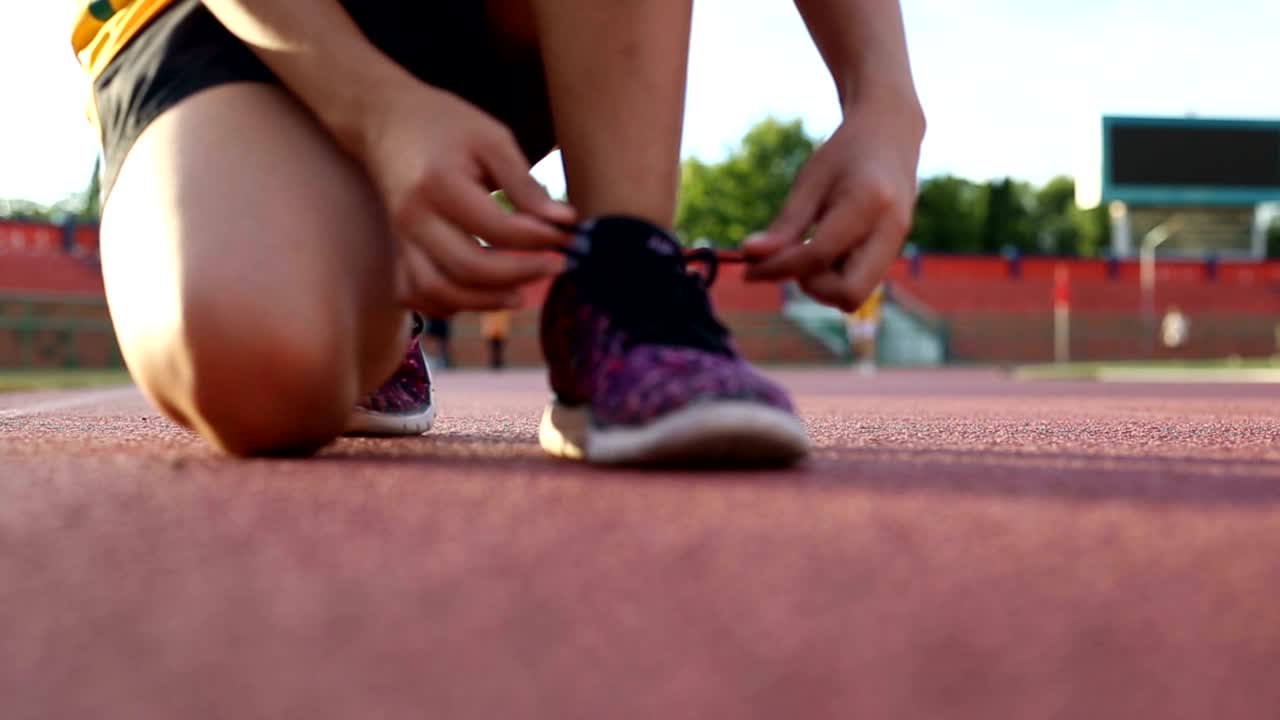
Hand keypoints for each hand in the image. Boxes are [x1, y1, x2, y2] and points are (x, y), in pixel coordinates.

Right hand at [358, 79, 575, 315]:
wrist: (387, 120)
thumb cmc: (447, 125)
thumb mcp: (492, 139)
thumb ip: (525, 184)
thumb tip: (564, 222)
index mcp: (439, 184)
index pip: (496, 228)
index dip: (538, 239)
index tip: (567, 236)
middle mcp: (414, 218)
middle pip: (467, 268)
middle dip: (520, 274)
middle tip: (556, 266)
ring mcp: (401, 239)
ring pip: (438, 291)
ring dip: (485, 301)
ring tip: (522, 294)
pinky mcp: (397, 251)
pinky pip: (416, 295)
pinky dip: (448, 305)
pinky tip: (479, 295)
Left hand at [742, 98, 923, 310]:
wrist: (891, 135)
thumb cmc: (845, 154)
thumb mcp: (809, 181)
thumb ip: (784, 225)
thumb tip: (749, 256)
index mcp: (868, 202)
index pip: (817, 255)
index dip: (777, 268)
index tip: (748, 270)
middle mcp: (890, 230)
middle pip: (849, 294)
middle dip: (811, 286)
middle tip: (792, 259)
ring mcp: (896, 245)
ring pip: (854, 296)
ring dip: (821, 284)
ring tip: (808, 249)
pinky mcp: (892, 253)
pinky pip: (859, 285)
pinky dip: (834, 277)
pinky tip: (824, 249)